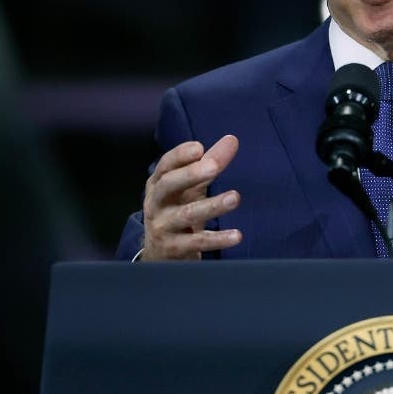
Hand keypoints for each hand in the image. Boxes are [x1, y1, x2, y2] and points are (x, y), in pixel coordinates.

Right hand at [141, 134, 242, 259]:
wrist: (159, 253)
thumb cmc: (177, 210)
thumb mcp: (190, 187)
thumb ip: (210, 163)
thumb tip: (232, 140)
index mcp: (158, 184)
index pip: (165, 165)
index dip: (180, 155)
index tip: (199, 147)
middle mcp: (156, 203)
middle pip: (168, 185)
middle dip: (190, 174)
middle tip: (214, 166)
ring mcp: (162, 227)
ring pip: (186, 214)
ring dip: (212, 205)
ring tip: (235, 197)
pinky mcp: (174, 248)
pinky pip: (197, 242)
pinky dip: (218, 239)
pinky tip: (236, 235)